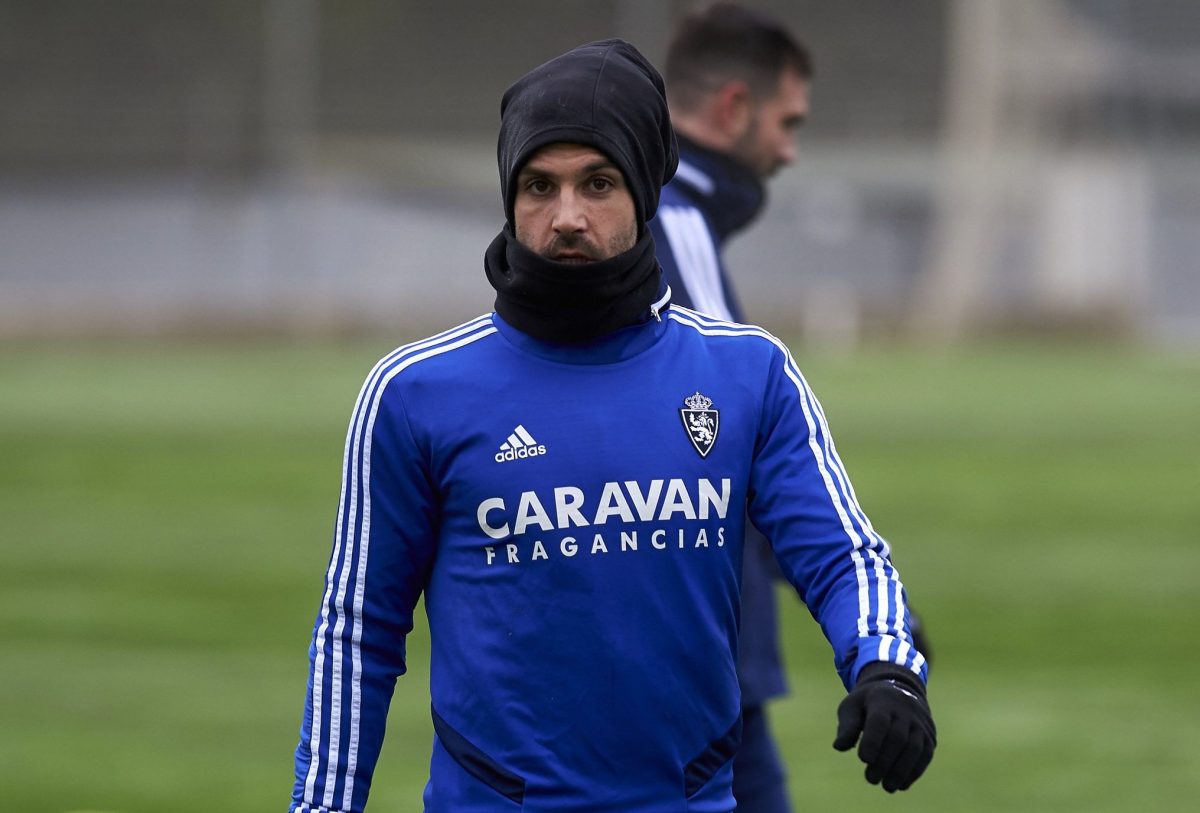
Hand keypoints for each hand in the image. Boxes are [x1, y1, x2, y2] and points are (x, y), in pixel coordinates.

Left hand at [832, 661, 936, 791]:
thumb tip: (839, 747)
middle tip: (871, 779)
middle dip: (885, 761)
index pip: (879, 721)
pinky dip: (914, 771)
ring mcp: (920, 723)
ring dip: (901, 770)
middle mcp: (905, 710)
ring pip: (914, 748)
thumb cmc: (868, 703)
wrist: (899, 689)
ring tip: (887, 787)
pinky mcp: (929, 736)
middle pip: (897, 737)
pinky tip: (901, 784)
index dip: (873, 741)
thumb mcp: (852, 706)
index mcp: (882, 699)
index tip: (863, 759)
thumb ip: (847, 726)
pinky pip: (925, 755)